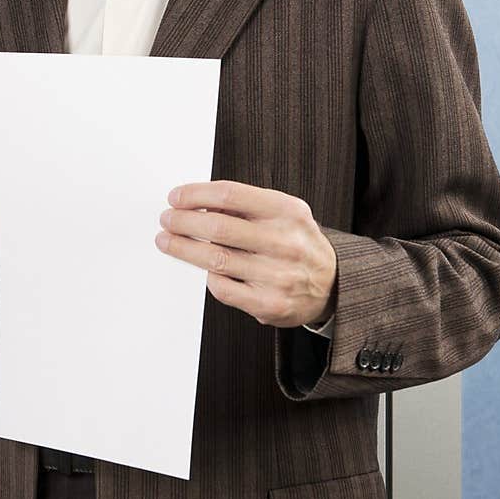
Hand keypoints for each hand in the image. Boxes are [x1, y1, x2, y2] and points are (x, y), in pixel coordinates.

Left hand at [154, 180, 337, 328]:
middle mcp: (285, 242)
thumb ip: (246, 205)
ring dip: (183, 248)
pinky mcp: (268, 304)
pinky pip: (223, 288)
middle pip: (218, 226)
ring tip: (168, 241)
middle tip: (166, 219)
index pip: (230, 194)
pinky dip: (208, 276)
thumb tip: (198, 202)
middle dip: (183, 221)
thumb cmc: (297, 243)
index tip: (176, 197)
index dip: (195, 194)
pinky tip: (204, 268)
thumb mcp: (284, 213)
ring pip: (215, 258)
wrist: (333, 285)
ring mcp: (277, 275)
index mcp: (287, 211)